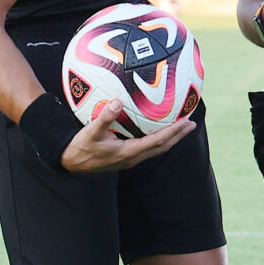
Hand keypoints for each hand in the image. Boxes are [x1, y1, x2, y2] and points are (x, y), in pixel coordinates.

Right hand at [61, 103, 193, 172]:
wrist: (71, 163)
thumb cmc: (81, 147)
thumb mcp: (91, 131)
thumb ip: (105, 117)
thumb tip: (118, 101)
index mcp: (129, 152)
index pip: (157, 141)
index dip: (173, 132)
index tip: (186, 122)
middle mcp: (133, 158)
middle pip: (162, 147)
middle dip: (178, 136)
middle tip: (191, 124)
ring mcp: (131, 159)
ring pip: (157, 149)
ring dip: (171, 138)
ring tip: (182, 128)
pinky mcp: (127, 158)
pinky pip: (149, 148)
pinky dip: (159, 140)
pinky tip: (160, 131)